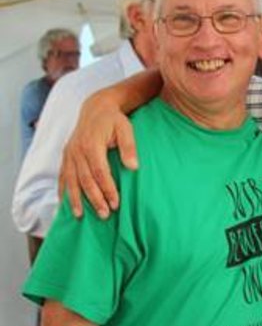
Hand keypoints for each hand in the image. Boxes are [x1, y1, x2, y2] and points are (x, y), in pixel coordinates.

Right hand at [58, 91, 137, 218]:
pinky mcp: (65, 156)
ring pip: (71, 181)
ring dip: (75, 199)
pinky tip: (64, 204)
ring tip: (80, 216)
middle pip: (85, 180)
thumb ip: (129, 147)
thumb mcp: (126, 128)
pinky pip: (62, 176)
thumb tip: (134, 167)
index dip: (107, 189)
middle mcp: (77, 151)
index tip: (116, 203)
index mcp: (92, 144)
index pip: (100, 172)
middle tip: (104, 215)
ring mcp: (69, 154)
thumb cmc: (114, 120)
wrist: (96, 109)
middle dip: (94, 199)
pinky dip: (63, 191)